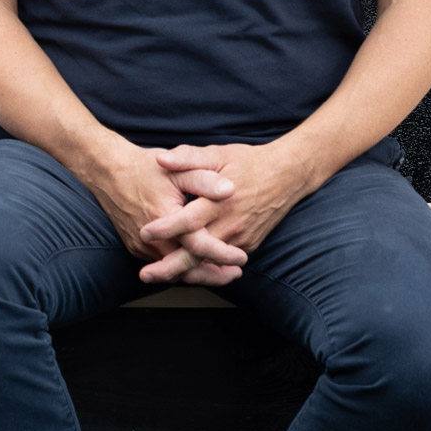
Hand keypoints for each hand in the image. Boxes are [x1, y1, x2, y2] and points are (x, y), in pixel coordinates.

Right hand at [78, 135, 246, 287]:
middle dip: (214, 274)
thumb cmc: (143, 168)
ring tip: (221, 272)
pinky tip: (194, 264)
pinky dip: (179, 267)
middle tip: (236, 273)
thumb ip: (203, 179)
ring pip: (173, 271)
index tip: (242, 257)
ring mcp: (140, 246)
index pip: (199, 246)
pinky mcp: (134, 247)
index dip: (223, 254)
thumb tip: (229, 190)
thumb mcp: (176, 168)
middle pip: (187, 268)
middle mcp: (151, 239)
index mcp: (165, 219)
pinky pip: (161, 264)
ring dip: (198, 273)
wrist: (107, 170)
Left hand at [143, 141, 312, 265]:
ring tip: (159, 277)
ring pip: (209, 262)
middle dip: (170, 267)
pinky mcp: (249, 245)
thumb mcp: (217, 153)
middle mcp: (230, 224)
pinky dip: (204, 269)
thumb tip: (160, 158)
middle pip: (197, 253)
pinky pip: (223, 261)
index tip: (144, 233)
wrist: (286, 175)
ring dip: (185, 272)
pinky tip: (184, 271)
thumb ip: (188, 157)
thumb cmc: (248, 162)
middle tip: (146, 274)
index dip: (165, 228)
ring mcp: (241, 238)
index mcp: (219, 200)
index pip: (189, 221)